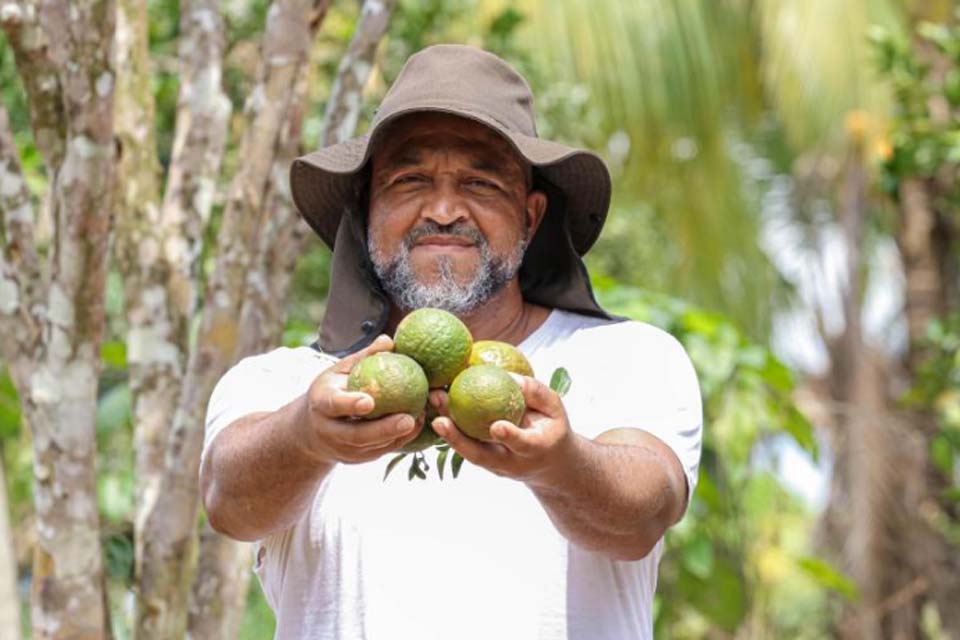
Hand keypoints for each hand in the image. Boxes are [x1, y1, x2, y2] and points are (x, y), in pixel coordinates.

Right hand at [300, 335, 419, 463]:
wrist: (310, 430)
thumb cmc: (331, 390)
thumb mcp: (339, 371)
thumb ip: (362, 357)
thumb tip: (389, 341)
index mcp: (321, 404)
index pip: (334, 405)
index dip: (350, 404)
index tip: (369, 401)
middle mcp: (328, 431)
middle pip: (356, 435)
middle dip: (383, 429)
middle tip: (408, 419)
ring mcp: (342, 449)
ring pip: (371, 447)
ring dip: (397, 436)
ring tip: (419, 420)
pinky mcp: (356, 459)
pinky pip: (380, 452)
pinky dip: (399, 440)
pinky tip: (416, 425)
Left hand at [430, 375, 578, 483]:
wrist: (550, 465)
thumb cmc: (552, 428)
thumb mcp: (555, 409)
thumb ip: (536, 392)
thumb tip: (508, 375)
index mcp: (535, 450)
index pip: (522, 444)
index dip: (510, 436)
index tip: (497, 427)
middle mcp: (510, 463)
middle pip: (481, 456)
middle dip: (458, 440)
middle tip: (440, 421)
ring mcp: (494, 465)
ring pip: (466, 451)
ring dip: (446, 431)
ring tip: (433, 402)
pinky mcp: (482, 460)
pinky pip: (463, 444)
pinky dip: (449, 425)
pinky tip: (436, 403)